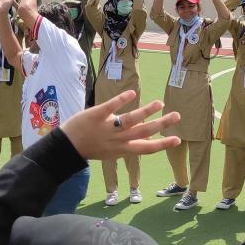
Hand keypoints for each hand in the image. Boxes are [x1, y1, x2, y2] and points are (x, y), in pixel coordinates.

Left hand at [61, 91, 181, 159]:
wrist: (66, 147)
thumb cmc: (90, 148)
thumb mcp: (111, 151)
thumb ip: (128, 144)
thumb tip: (146, 138)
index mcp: (122, 149)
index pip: (146, 148)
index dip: (163, 144)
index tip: (178, 140)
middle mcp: (117, 140)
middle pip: (143, 132)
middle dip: (162, 124)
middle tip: (176, 116)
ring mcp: (107, 128)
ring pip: (131, 119)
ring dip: (147, 111)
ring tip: (160, 103)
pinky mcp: (96, 115)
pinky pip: (110, 107)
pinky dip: (122, 100)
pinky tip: (132, 93)